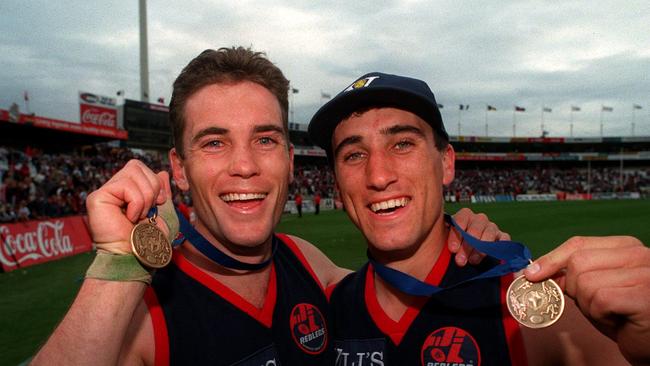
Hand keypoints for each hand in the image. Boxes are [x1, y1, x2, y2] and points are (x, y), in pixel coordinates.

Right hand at [85, 160, 171, 253]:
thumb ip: (161, 191)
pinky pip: (125, 185)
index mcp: (127, 190)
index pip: (141, 168)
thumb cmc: (148, 240)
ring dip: (144, 197)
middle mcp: (113, 188)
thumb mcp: (163, 212)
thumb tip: (162, 172)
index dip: (154, 182)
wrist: (136, 256)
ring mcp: (104, 192)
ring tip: (139, 216)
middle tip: (149, 210)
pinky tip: (130, 218)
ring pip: (132, 172)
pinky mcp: (97, 197)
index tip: (158, 203)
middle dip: (151, 187)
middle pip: (136, 166)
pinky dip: (136, 203)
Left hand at [449, 208, 510, 265]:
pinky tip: (493, 256)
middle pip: (475, 229)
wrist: (468, 249)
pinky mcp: (502, 236)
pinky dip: (500, 246)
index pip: (460, 220)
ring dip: (480, 249)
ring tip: (473, 261)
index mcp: (465, 215)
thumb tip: (451, 248)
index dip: (456, 235)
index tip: (452, 250)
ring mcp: (491, 227)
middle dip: (467, 246)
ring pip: (489, 233)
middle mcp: (479, 219)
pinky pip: (504, 239)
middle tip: (460, 261)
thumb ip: (449, 241)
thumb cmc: (456, 244)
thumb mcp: (450, 240)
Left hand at [525, 236, 649, 364]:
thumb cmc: (623, 316)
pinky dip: (600, 314)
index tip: (532, 274)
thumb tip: (536, 271)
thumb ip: (572, 276)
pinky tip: (618, 319)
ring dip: (589, 305)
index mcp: (625, 246)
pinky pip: (600, 299)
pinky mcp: (645, 295)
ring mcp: (645, 273)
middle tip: (595, 304)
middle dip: (575, 288)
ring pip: (586, 282)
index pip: (578, 244)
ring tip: (610, 313)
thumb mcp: (593, 290)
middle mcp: (639, 254)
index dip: (551, 259)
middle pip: (578, 262)